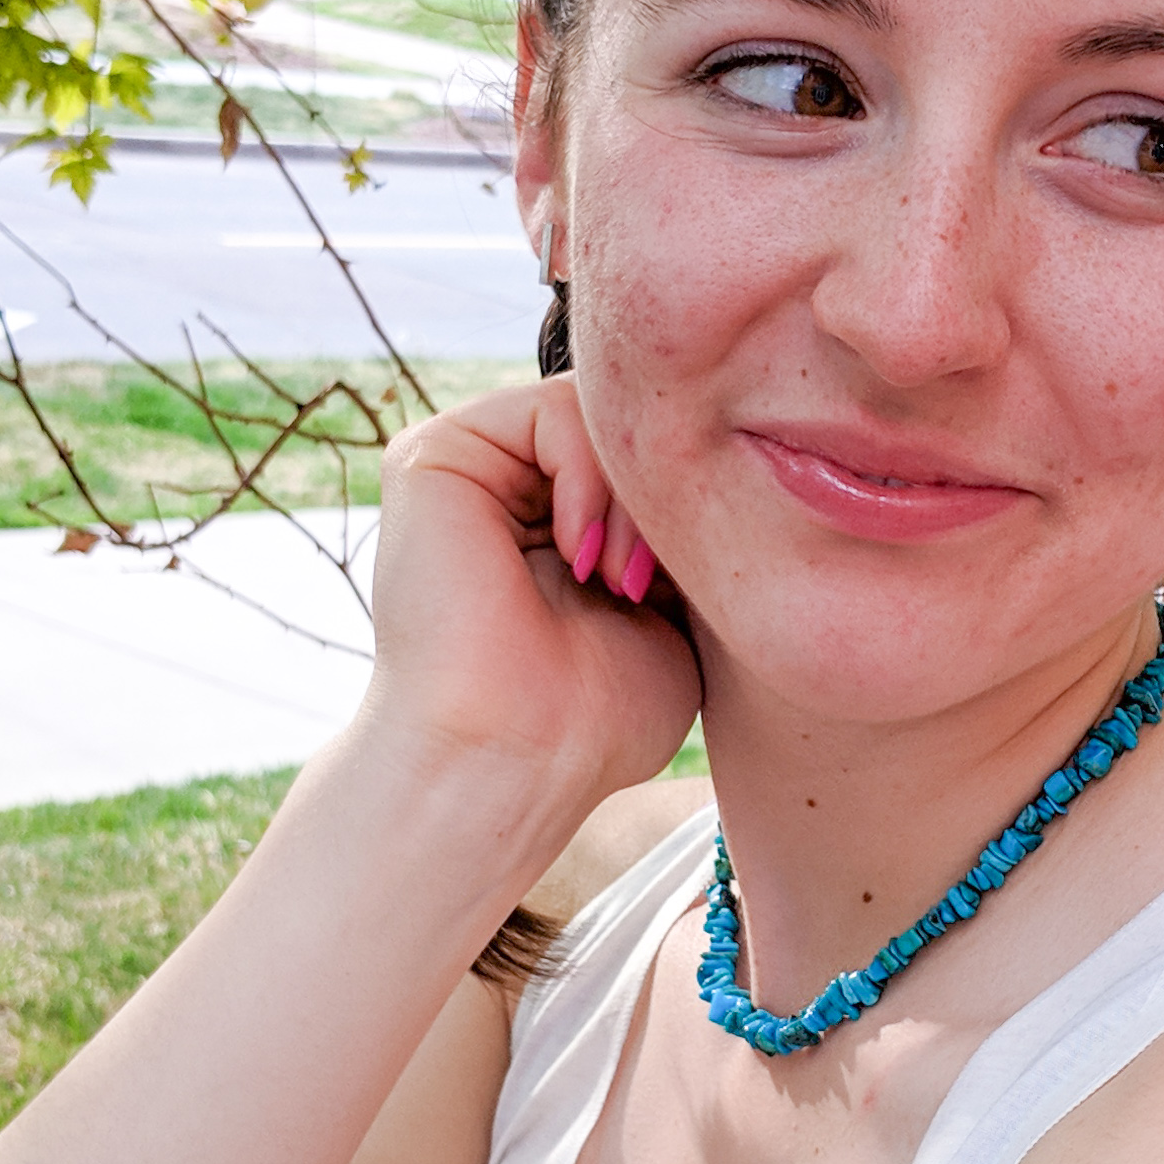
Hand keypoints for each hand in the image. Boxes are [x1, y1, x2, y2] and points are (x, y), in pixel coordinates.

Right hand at [359, 377, 700, 814]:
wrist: (515, 759)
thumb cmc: (596, 719)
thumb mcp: (672, 612)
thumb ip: (684, 536)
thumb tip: (729, 464)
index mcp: (556, 527)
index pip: (651, 460)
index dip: (692, 506)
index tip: (682, 593)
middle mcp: (510, 492)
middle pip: (629, 428)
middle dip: (666, 498)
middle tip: (651, 584)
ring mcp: (472, 471)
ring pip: (600, 411)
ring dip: (634, 492)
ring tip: (618, 579)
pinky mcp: (434, 455)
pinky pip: (553, 404)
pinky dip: (590, 471)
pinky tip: (580, 550)